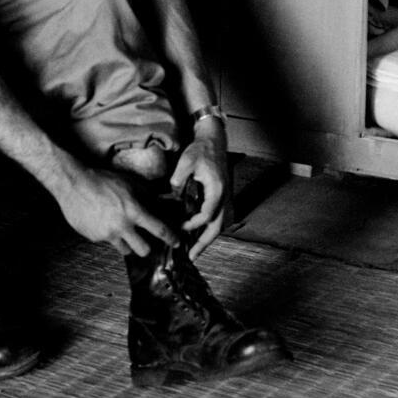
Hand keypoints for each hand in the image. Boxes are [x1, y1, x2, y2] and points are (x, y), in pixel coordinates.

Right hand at [56, 167, 177, 257]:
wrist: (74, 184)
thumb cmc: (102, 181)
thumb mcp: (129, 183)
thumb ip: (146, 194)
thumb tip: (162, 200)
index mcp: (133, 210)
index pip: (158, 229)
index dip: (170, 238)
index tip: (176, 242)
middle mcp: (122, 225)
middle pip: (143, 250)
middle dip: (146, 247)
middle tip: (145, 241)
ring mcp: (107, 234)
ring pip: (125, 249)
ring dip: (127, 243)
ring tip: (123, 231)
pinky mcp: (95, 238)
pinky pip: (108, 242)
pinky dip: (109, 235)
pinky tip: (104, 222)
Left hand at [169, 133, 229, 259]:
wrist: (214, 141)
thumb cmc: (201, 150)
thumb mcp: (187, 162)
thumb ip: (178, 180)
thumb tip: (172, 195)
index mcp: (217, 190)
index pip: (207, 215)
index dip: (193, 224)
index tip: (181, 227)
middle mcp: (224, 196)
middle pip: (217, 226)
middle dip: (204, 243)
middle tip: (192, 256)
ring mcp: (225, 197)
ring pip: (220, 224)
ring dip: (208, 237)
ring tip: (196, 250)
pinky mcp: (222, 196)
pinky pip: (218, 217)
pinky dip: (210, 228)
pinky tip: (199, 233)